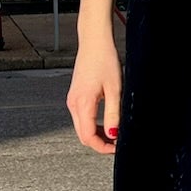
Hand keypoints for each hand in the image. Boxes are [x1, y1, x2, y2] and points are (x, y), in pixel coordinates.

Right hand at [67, 37, 120, 154]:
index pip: (88, 137)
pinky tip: (106, 122)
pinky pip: (81, 117)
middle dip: (99, 143)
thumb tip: (113, 135)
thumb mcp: (115, 90)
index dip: (102, 147)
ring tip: (115, 133)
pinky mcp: (75, 96)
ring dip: (96, 134)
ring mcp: (72, 100)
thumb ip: (113, 114)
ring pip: (82, 127)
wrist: (94, 42)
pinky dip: (93, 124)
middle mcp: (73, 103)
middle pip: (83, 135)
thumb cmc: (105, 60)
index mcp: (82, 103)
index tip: (116, 148)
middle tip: (117, 143)